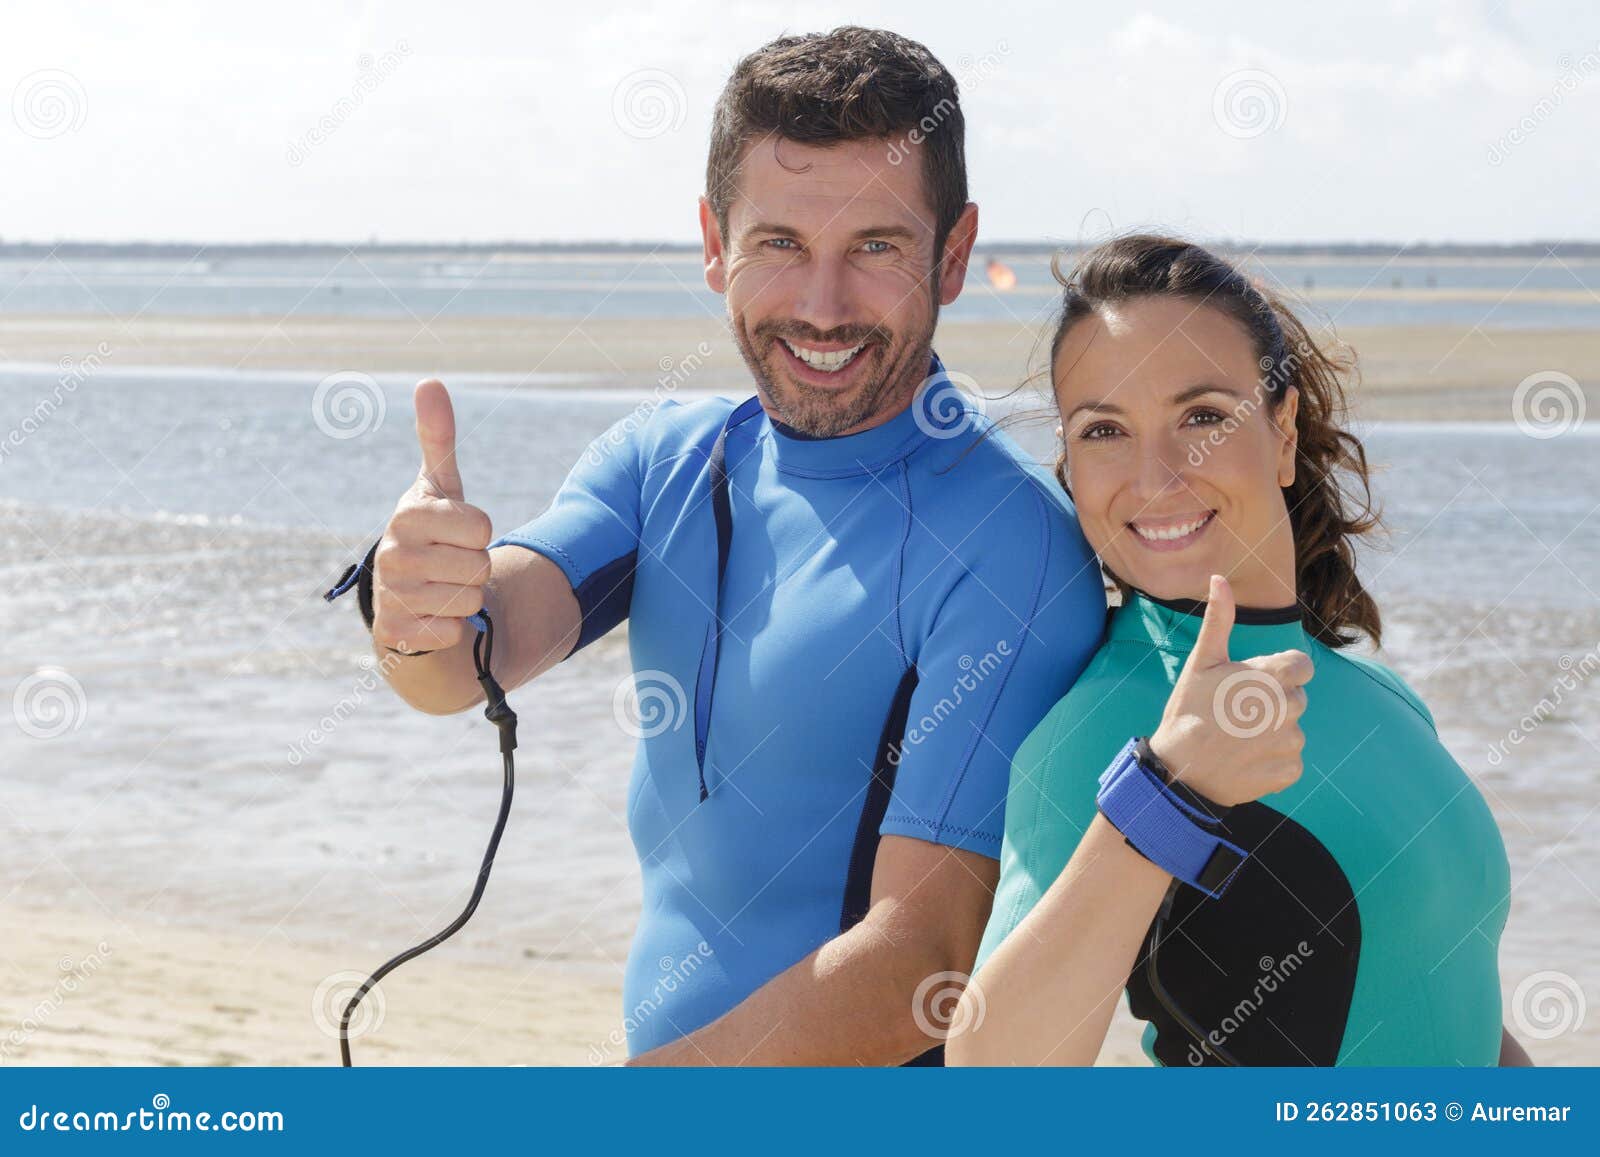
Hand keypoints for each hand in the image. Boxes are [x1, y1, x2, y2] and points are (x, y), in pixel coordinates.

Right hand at [370, 380, 493, 654]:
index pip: (481, 527)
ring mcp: (391, 597)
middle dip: (475, 567)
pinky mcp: (396, 634)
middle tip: (451, 563)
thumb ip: (438, 437)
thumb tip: (430, 382)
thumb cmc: (431, 533)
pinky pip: (453, 632)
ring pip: (470, 599)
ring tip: (441, 588)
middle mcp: (392, 555)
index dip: (479, 532)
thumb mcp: (439, 487)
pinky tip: (430, 616)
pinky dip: (451, 628)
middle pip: (480, 565)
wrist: (405, 597)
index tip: (457, 532)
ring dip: (467, 597)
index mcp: (407, 516)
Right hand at [1147, 574, 1310, 805]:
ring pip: (1292, 730)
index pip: (1301, 666)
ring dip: (1273, 734)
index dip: (1278, 673)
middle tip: (1236, 714)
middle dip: (1274, 703)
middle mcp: (1289, 707)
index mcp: (1272, 676)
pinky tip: (1245, 760)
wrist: (1178, 772)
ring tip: (1237, 740)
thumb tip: (1219, 578)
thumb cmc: (1188, 712)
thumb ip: (1219, 620)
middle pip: (1296, 698)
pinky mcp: (1289, 771)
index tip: (1251, 685)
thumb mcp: (1201, 662)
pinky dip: (1272, 761)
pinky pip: (1290, 761)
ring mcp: (1291, 741)